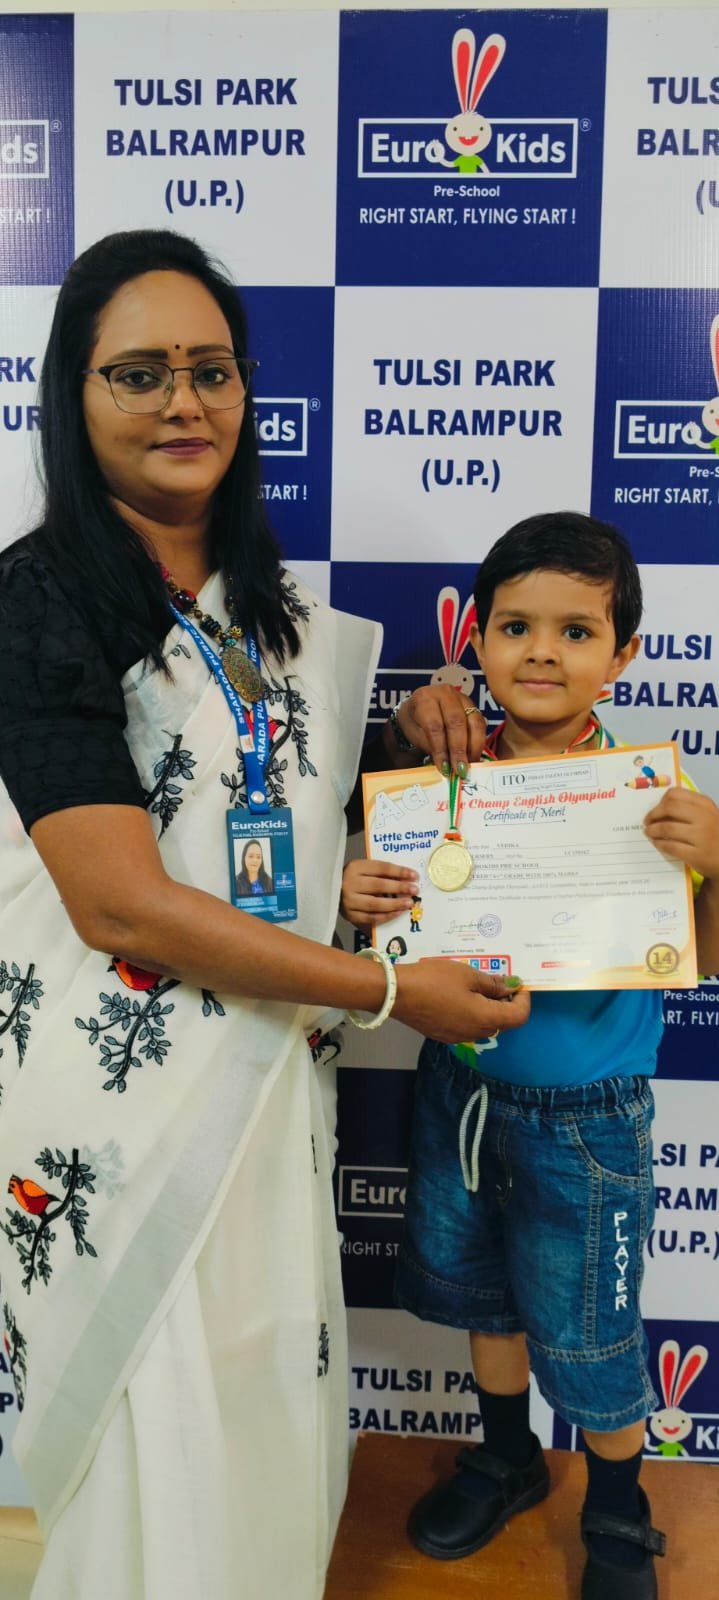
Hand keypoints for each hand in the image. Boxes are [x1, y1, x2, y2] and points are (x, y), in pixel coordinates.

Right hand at [341, 858, 418, 929]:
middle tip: (415, 890)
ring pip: (375, 904)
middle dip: (400, 888)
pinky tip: (398, 912)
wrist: (330, 890)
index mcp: (355, 867)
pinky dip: (386, 916)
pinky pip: (371, 918)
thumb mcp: (364, 869)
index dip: (399, 872)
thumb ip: (381, 873)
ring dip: (395, 904)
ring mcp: (349, 901)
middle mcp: (350, 883)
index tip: (414, 875)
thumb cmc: (353, 879)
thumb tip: (407, 878)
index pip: (381, 868)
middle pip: (379, 885)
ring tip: (409, 903)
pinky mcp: (350, 915)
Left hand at [393, 686, 486, 774]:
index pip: (434, 725)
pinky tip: (474, 756)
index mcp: (425, 698)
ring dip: (474, 746)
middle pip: (456, 722)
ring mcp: (461, 697)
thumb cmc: (415, 722)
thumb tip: (447, 765)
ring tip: (470, 764)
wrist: (418, 709)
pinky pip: (480, 724)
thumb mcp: (416, 734)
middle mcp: (445, 693)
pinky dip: (478, 742)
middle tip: (460, 769)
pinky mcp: (473, 705)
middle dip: (459, 749)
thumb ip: (432, 747)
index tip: (444, 767)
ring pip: (474, 722)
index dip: (440, 748)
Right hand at [394, 961, 529, 1044]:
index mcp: (485, 1018)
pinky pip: (467, 1026)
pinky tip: (459, 996)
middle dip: (506, 1003)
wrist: (396, 993)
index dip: (523, 999)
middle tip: (498, 981)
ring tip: (477, 986)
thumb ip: (492, 984)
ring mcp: (458, 1037)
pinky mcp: (443, 1035)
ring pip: (484, 1025)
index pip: (519, 1016)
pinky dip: (472, 1013)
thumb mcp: (467, 975)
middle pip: (503, 1022)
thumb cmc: (434, 980)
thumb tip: (509, 987)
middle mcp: (475, 1033)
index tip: (517, 983)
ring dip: (488, 1008)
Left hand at [644, 788, 718, 880]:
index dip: (661, 801)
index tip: (655, 809)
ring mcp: (702, 836)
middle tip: (647, 822)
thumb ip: (688, 809)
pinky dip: (660, 844)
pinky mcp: (697, 855)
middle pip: (670, 808)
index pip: (676, 794)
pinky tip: (657, 844)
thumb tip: (659, 809)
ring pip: (668, 828)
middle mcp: (705, 817)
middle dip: (653, 814)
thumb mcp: (706, 816)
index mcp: (705, 805)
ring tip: (649, 833)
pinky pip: (671, 846)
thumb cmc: (713, 835)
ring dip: (653, 830)